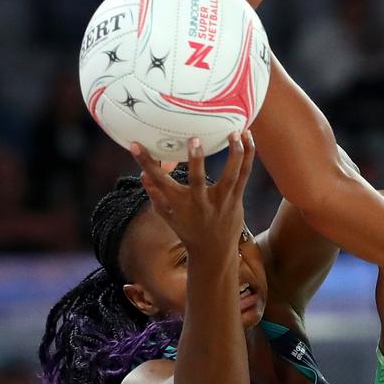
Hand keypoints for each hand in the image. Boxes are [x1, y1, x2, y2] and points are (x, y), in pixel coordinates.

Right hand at [131, 132, 254, 257]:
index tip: (135, 145)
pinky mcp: (236, 198)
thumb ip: (156, 194)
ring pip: (231, 174)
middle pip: (197, 179)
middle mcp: (200, 201)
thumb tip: (143, 175)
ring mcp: (222, 200)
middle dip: (195, 160)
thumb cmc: (188, 230)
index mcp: (179, 203)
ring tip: (235, 131)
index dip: (146, 163)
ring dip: (234, 152)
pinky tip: (248, 138)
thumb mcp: (167, 215)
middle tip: (193, 139)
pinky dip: (248, 155)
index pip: (159, 180)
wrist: (214, 252)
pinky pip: (245, 174)